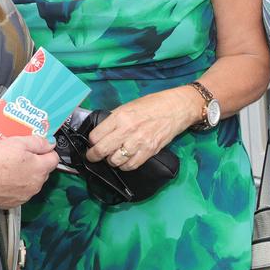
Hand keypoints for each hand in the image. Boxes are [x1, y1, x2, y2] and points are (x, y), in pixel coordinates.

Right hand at [0, 134, 57, 208]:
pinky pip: (19, 191)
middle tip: (20, 154)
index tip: (39, 147)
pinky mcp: (13, 202)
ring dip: (24, 174)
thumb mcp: (18, 142)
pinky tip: (4, 177)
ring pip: (31, 181)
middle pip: (43, 170)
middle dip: (35, 162)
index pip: (54, 158)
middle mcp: (36, 184)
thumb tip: (50, 142)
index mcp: (40, 169)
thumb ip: (38, 142)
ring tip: (9, 165)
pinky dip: (14, 185)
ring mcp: (25, 195)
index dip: (46, 150)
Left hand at [84, 87, 200, 170]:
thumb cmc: (153, 104)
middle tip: (93, 156)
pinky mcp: (150, 151)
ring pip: (115, 161)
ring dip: (111, 161)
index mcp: (120, 116)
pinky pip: (131, 166)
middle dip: (94, 156)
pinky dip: (125, 166)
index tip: (93, 143)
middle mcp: (128, 130)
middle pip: (102, 150)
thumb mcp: (129, 106)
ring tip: (113, 157)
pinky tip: (125, 161)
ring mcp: (139, 142)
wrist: (177, 107)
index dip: (91, 141)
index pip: (95, 136)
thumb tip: (102, 130)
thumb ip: (115, 118)